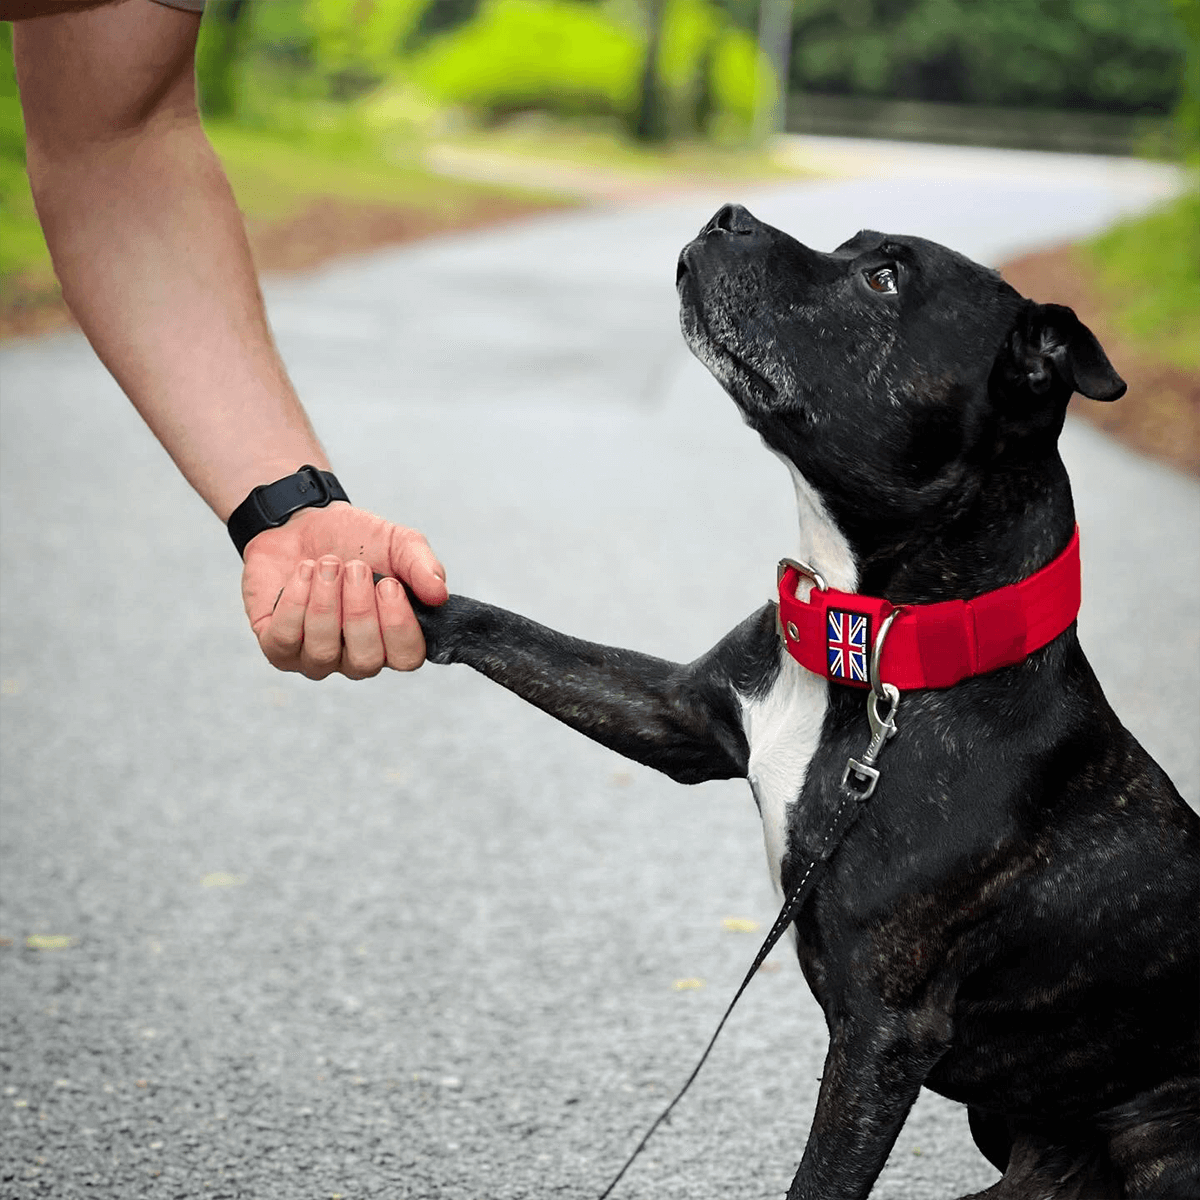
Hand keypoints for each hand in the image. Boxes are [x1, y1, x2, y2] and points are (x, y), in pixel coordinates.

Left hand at [241, 503, 447, 678]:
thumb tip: (440, 594)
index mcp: (392, 638)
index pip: (407, 658)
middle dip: (359, 611)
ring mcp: (316, 657)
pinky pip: (285, 640)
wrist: (301, 521)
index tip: (389, 583)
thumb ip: (423, 566)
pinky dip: (295, 600)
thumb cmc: (355, 540)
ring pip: (323, 651)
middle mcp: (356, 656)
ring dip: (326, 601)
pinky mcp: (277, 647)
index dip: (398, 626)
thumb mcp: (398, 543)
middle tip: (354, 567)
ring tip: (326, 563)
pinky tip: (303, 572)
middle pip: (366, 660)